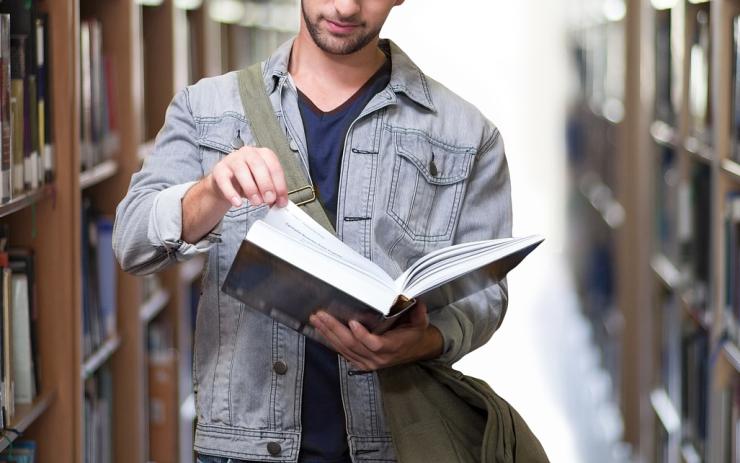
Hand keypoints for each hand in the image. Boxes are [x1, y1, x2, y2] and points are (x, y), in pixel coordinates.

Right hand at [208, 146, 288, 207]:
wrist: (226, 183)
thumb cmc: (248, 181)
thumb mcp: (263, 184)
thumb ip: (273, 191)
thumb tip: (280, 202)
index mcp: (263, 154)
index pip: (274, 166)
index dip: (279, 185)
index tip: (281, 200)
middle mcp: (248, 153)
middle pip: (258, 165)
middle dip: (266, 184)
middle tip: (269, 200)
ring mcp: (232, 159)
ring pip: (241, 171)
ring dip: (251, 189)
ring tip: (256, 202)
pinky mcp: (219, 170)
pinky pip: (224, 180)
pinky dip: (231, 193)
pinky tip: (238, 203)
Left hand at [309, 301, 443, 371]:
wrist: (414, 350)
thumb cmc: (414, 334)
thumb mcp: (420, 323)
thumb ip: (418, 313)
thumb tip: (417, 301)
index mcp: (392, 347)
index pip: (375, 344)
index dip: (362, 335)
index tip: (352, 322)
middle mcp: (378, 358)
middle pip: (352, 345)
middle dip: (334, 329)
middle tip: (322, 315)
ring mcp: (367, 362)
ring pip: (344, 349)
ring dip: (328, 334)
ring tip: (316, 320)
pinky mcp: (360, 363)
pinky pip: (343, 353)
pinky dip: (331, 341)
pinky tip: (321, 330)